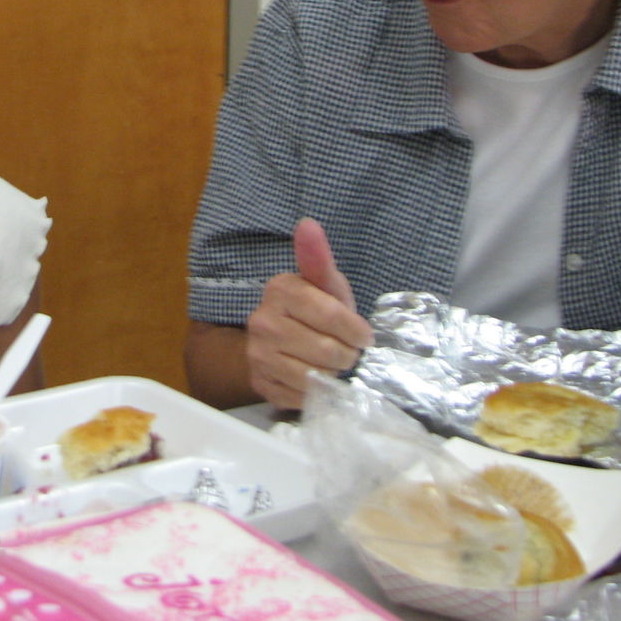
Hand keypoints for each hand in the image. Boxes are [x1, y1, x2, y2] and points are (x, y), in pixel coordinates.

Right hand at [244, 217, 373, 409]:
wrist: (277, 343)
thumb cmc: (311, 310)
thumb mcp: (323, 284)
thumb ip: (318, 257)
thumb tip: (308, 223)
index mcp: (279, 289)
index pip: (330, 314)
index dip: (354, 329)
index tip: (363, 334)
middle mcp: (261, 321)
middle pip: (326, 349)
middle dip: (345, 353)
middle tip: (344, 349)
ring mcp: (257, 355)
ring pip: (315, 376)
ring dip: (332, 373)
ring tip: (329, 363)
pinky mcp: (261, 384)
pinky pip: (303, 397)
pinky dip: (317, 391)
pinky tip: (314, 377)